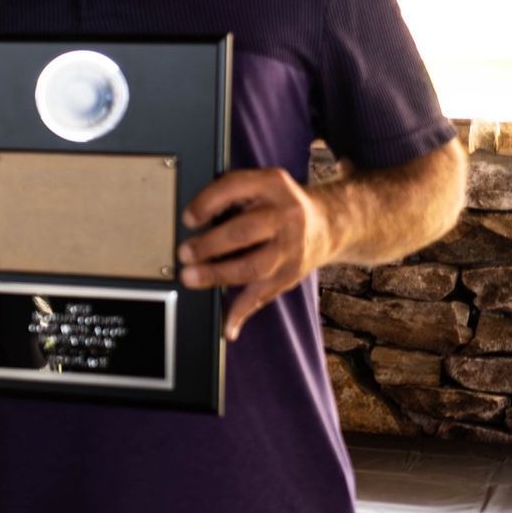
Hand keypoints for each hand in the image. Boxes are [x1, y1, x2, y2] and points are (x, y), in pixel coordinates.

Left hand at [180, 168, 336, 341]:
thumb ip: (229, 196)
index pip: (235, 189)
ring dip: (218, 275)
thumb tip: (191, 219)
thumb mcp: (260, 186)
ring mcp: (290, 249)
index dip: (207, 204)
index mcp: (272, 185)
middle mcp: (286, 216)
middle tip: (184, 253)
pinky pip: (263, 295)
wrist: (327, 225)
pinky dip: (241, 312)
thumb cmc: (279, 204)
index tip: (188, 219)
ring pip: (253, 266)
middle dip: (210, 245)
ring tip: (191, 277)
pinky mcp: (290, 275)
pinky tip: (226, 327)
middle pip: (244, 232)